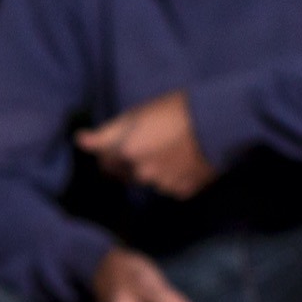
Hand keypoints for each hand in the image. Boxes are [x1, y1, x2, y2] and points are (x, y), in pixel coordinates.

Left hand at [75, 90, 217, 198]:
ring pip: (147, 180)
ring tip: (170, 149)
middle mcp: (138, 170)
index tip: (91, 140)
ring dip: (152, 169)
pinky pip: (170, 186)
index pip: (99, 155)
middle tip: (143, 142)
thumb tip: (84, 140)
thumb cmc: (179, 109)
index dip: (97, 147)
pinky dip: (173, 177)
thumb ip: (113, 131)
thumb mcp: (140, 112)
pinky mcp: (180, 191)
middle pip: (121, 171)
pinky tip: (184, 160)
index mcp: (125, 148)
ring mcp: (160, 184)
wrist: (217, 122)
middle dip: (125, 160)